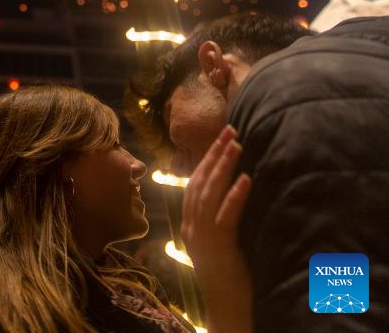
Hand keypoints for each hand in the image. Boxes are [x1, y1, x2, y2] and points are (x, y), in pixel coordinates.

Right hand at [181, 125, 252, 331]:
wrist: (225, 308)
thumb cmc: (229, 278)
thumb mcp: (220, 244)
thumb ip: (220, 220)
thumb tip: (233, 193)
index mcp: (190, 225)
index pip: (195, 184)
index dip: (206, 160)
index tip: (221, 139)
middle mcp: (192, 227)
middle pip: (200, 183)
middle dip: (215, 155)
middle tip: (230, 130)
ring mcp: (202, 237)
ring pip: (209, 194)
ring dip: (223, 167)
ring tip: (237, 145)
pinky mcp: (218, 247)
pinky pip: (225, 217)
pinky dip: (235, 195)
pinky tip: (246, 179)